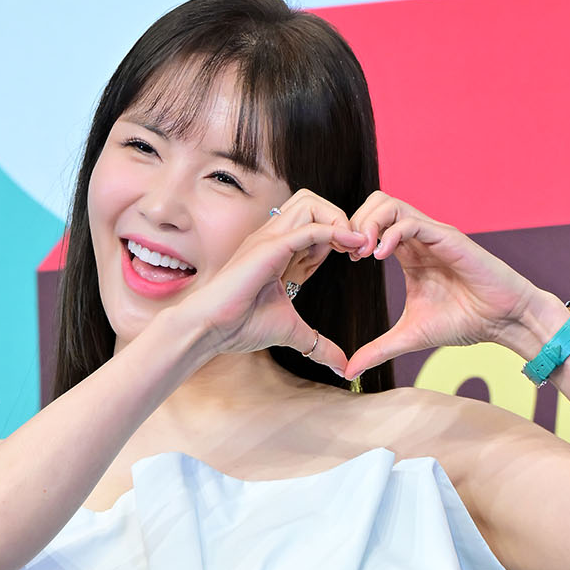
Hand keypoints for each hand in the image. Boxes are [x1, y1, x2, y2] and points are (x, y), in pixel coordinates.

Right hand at [169, 189, 364, 374]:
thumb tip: (342, 367)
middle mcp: (274, 238)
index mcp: (279, 251)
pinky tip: (351, 247)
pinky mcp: (268, 248)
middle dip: (342, 218)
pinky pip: (308, 228)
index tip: (359, 257)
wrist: (210, 328)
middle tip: (360, 248)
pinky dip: (334, 232)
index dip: (340, 236)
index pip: (316, 224)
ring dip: (339, 221)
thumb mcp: (292, 333)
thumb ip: (319, 345)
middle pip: (313, 202)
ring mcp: (269, 238)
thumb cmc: (240, 326)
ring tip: (355, 246)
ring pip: (311, 204)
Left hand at [342, 192, 541, 379]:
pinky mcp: (448, 238)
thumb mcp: (409, 337)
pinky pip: (412, 222)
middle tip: (348, 254)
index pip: (370, 224)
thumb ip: (378, 350)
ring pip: (390, 204)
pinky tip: (380, 257)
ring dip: (369, 224)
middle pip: (376, 203)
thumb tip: (349, 372)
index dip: (350, 236)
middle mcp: (418, 238)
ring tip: (362, 255)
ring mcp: (432, 235)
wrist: (501, 321)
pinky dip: (391, 234)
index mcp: (407, 253)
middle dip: (354, 223)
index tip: (342, 259)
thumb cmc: (463, 322)